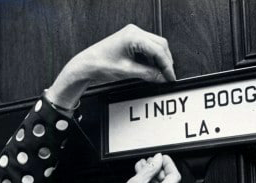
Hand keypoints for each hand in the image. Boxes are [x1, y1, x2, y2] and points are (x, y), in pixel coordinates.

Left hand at [46, 24, 175, 108]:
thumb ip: (147, 74)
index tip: (170, 76)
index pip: (158, 50)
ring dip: (159, 60)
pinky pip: (147, 48)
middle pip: (160, 45)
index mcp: (133, 36)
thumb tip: (161, 78)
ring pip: (155, 46)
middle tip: (167, 76)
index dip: (167, 65)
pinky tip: (152, 69)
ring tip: (160, 74)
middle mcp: (134, 32)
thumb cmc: (99, 64)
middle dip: (165, 62)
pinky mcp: (130, 41)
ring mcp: (132, 35)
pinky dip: (151, 59)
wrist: (85, 65)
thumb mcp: (127, 72)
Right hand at [90, 153, 180, 182]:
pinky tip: (142, 178)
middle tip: (150, 161)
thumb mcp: (135, 182)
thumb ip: (150, 169)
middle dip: (158, 169)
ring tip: (142, 168)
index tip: (162, 158)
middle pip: (168, 182)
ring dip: (153, 176)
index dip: (168, 164)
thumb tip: (158, 160)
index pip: (174, 176)